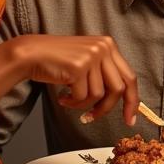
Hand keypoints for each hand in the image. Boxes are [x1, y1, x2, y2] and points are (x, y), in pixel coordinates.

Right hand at [11, 35, 137, 125]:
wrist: (30, 54)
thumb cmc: (57, 61)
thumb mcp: (87, 60)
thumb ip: (104, 73)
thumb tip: (123, 99)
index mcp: (108, 45)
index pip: (129, 76)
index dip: (133, 100)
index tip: (130, 117)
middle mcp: (103, 48)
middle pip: (119, 88)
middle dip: (108, 108)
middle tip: (96, 118)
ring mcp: (92, 56)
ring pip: (99, 95)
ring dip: (84, 105)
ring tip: (70, 101)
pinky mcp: (79, 67)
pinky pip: (83, 97)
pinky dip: (73, 103)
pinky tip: (63, 98)